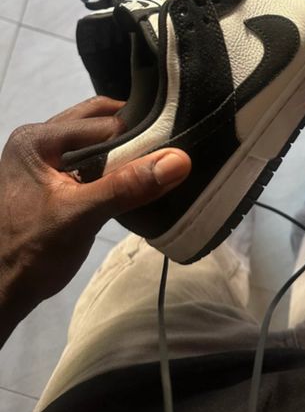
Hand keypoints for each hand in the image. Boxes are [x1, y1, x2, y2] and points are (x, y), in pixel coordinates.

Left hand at [0, 96, 190, 345]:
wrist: (1, 292)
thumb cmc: (31, 252)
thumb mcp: (81, 217)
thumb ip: (126, 186)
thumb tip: (180, 160)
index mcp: (37, 138)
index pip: (104, 124)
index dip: (138, 139)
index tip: (168, 155)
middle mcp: (38, 138)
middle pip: (98, 119)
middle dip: (131, 133)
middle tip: (164, 150)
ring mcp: (42, 157)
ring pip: (94, 137)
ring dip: (122, 148)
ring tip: (151, 165)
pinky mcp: (51, 176)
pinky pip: (89, 155)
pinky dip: (111, 162)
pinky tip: (129, 179)